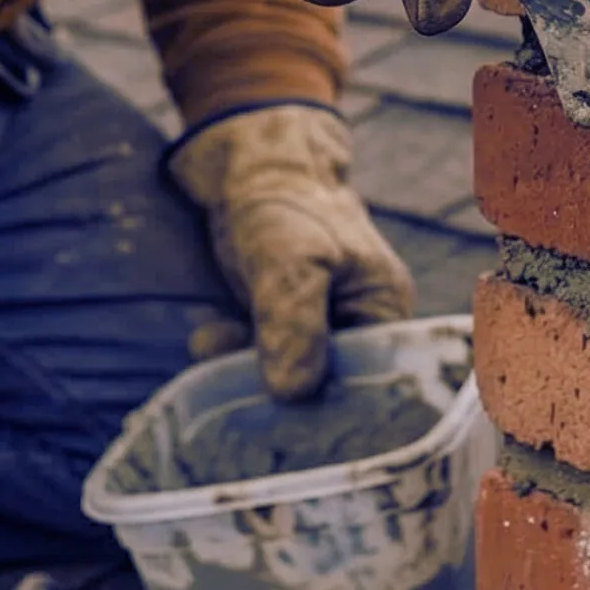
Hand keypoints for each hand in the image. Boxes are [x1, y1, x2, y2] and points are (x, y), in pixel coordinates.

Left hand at [166, 105, 414, 400]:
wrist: (246, 167)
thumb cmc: (285, 204)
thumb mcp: (292, 260)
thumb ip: (294, 322)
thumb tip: (291, 393)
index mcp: (384, 312)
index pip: (372, 382)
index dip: (335, 408)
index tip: (291, 422)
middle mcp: (356, 326)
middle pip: (327, 386)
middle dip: (282, 396)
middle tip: (238, 403)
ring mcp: (316, 326)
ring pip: (286, 375)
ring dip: (246, 373)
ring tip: (210, 351)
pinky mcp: (279, 324)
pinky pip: (260, 358)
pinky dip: (232, 357)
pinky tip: (205, 343)